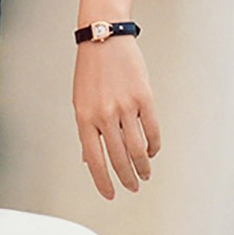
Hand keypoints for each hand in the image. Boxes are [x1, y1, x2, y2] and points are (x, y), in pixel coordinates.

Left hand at [72, 37, 160, 199]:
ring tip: (144, 174)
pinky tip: (152, 151)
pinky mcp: (144, 99)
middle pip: (118, 158)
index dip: (103, 181)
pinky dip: (154, 146)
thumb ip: (86, 130)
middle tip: (133, 187)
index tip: (110, 194)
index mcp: (84, 117)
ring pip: (137, 149)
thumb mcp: (79, 101)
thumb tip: (88, 159)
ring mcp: (125, 107)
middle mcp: (103, 115)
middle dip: (127, 178)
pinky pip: (152, 131)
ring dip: (143, 166)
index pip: (94, 159)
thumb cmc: (89, 71)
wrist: (103, 39)